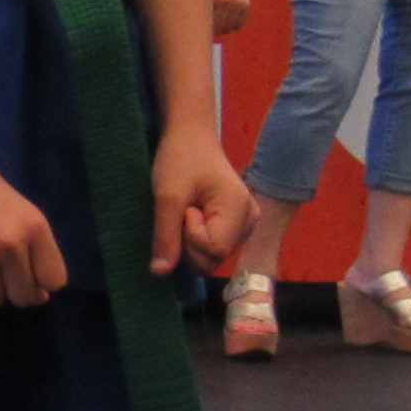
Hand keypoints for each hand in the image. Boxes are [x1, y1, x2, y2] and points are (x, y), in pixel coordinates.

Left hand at [151, 123, 247, 275]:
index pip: (213, 250)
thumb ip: (166, 235)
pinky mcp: (236, 226)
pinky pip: (213, 248)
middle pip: (213, 259)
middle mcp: (250, 221)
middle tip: (184, 209)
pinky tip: (194, 215)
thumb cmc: (180, 159)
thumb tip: (160, 272)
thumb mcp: (167, 196)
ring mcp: (245, 225)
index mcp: (241, 210)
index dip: (190, 236)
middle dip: (189, 242)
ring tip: (188, 209)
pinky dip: (197, 238)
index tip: (185, 208)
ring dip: (191, 241)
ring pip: (212, 257)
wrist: (190, 137)